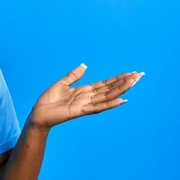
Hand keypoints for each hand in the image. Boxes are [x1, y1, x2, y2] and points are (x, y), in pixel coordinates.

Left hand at [28, 64, 143, 130]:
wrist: (38, 113)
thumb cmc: (48, 101)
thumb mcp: (61, 84)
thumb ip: (73, 76)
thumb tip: (85, 65)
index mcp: (84, 91)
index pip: (105, 84)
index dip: (118, 78)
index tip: (131, 73)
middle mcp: (87, 98)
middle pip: (110, 89)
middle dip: (124, 82)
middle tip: (140, 75)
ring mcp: (85, 105)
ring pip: (107, 97)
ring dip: (121, 90)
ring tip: (134, 82)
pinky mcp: (80, 111)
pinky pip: (97, 107)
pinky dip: (109, 104)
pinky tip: (121, 100)